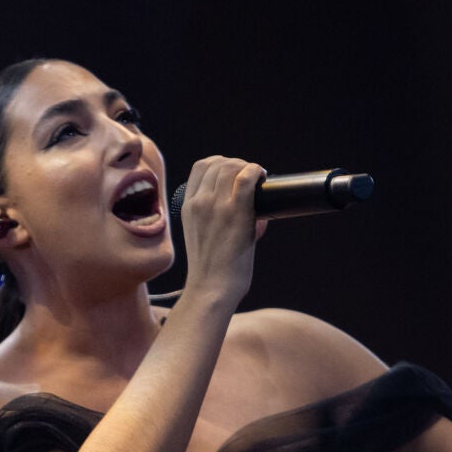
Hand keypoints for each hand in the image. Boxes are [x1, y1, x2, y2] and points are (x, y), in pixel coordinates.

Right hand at [179, 156, 268, 301]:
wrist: (211, 289)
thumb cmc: (212, 270)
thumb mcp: (202, 235)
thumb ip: (217, 217)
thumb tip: (253, 210)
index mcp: (188, 206)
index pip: (201, 167)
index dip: (221, 163)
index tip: (235, 172)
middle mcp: (199, 202)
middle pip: (219, 163)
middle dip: (238, 164)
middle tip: (252, 176)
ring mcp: (216, 206)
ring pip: (232, 167)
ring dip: (249, 167)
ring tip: (259, 178)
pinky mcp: (235, 213)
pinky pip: (246, 179)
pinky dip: (256, 172)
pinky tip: (263, 178)